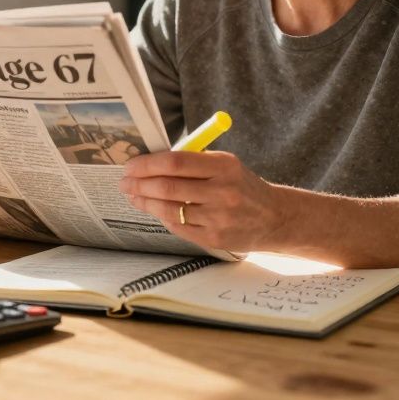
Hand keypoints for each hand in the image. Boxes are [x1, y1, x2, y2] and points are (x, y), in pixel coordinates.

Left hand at [119, 150, 282, 250]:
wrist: (274, 217)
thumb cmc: (242, 186)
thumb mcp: (225, 164)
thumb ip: (192, 160)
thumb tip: (150, 161)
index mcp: (224, 166)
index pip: (175, 162)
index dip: (147, 164)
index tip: (131, 165)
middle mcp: (222, 191)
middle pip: (168, 187)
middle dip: (139, 184)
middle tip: (124, 182)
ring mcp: (218, 217)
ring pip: (169, 209)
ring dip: (145, 202)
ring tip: (134, 196)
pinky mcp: (214, 238)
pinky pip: (178, 226)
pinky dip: (162, 217)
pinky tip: (154, 210)